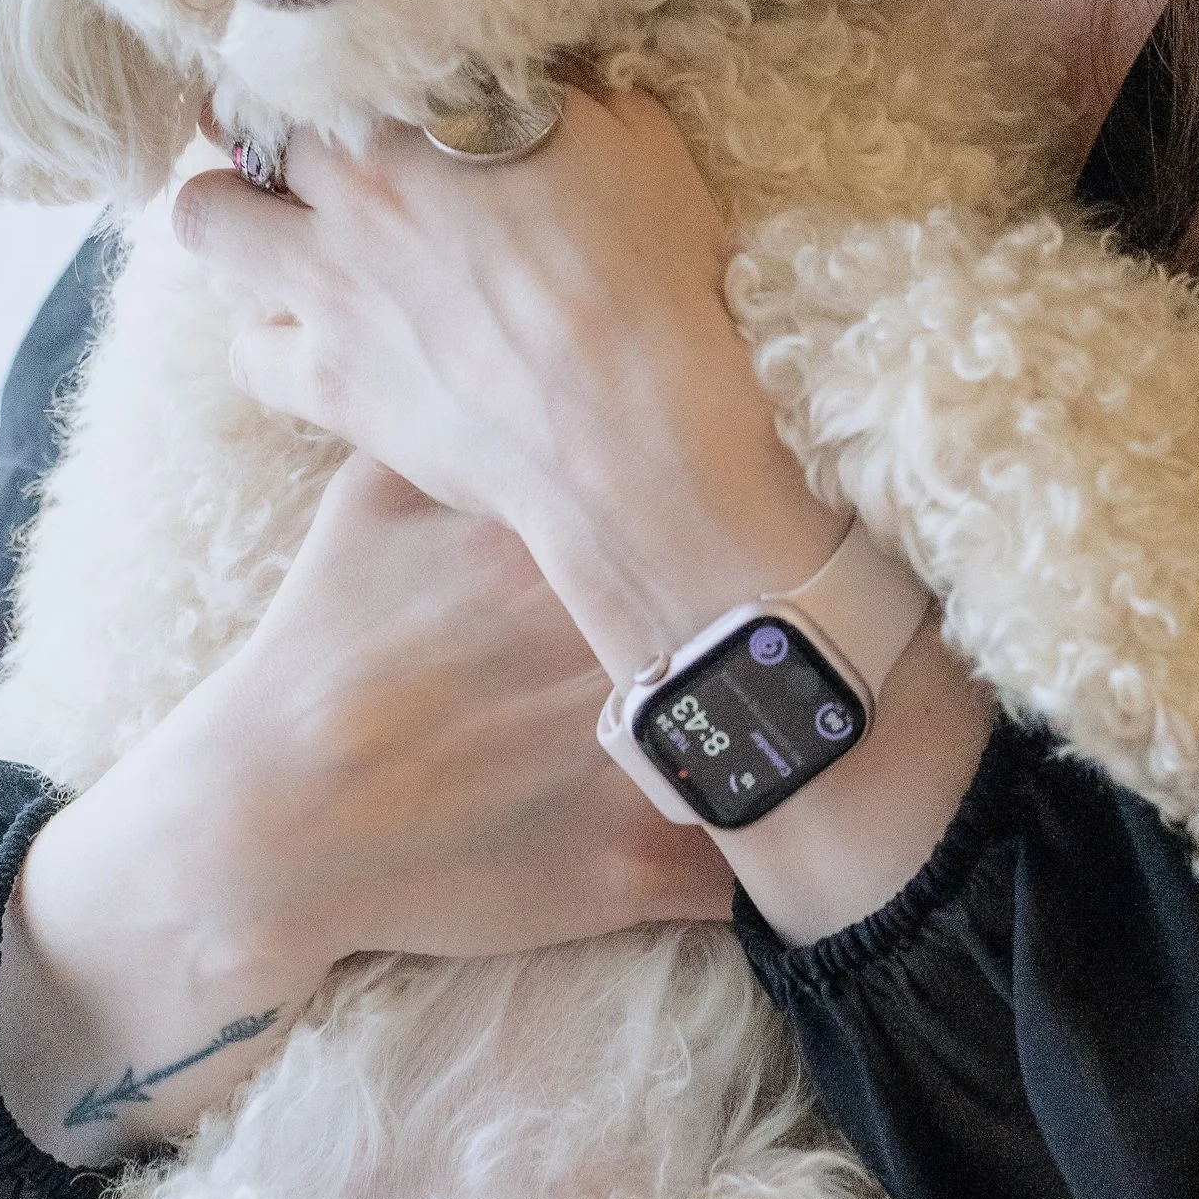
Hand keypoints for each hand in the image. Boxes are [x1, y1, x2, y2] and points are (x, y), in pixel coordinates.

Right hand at [171, 95, 994, 955]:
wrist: (278, 819)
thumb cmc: (322, 643)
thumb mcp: (373, 498)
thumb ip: (445, 413)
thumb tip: (501, 326)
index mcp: (565, 540)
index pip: (714, 477)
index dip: (779, 465)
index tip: (836, 449)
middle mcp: (620, 640)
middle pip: (778, 587)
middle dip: (839, 572)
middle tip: (906, 548)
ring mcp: (638, 762)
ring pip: (797, 728)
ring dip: (851, 706)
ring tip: (920, 678)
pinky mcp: (641, 872)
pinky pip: (761, 856)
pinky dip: (806, 839)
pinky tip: (861, 815)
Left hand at [175, 92, 837, 670]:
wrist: (629, 429)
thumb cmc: (649, 279)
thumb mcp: (639, 143)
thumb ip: (576, 90)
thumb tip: (549, 68)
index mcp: (428, 115)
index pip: (331, 50)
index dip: (333, 60)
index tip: (351, 75)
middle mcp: (355, 186)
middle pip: (246, 119)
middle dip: (268, 127)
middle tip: (311, 151)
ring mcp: (326, 284)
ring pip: (204, 217)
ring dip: (234, 214)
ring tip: (283, 230)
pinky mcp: (323, 381)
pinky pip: (245, 351)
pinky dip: (273, 343)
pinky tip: (319, 342)